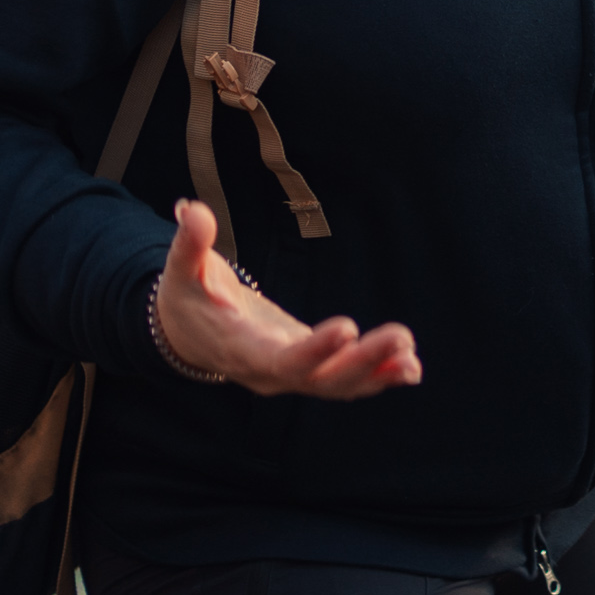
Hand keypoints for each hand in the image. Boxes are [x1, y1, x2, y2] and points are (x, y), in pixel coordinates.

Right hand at [148, 200, 421, 398]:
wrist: (187, 335)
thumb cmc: (187, 298)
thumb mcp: (182, 271)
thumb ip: (189, 243)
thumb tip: (190, 209)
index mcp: (241, 350)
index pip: (280, 360)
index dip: (314, 350)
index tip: (347, 327)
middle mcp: (269, 372)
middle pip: (319, 380)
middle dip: (362, 362)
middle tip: (401, 337)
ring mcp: (292, 375)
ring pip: (336, 386)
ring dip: (377, 373)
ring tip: (412, 360)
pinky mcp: (308, 367)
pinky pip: (344, 380)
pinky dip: (377, 376)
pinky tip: (410, 366)